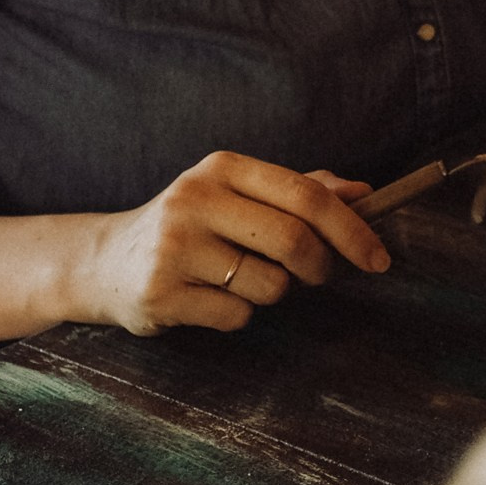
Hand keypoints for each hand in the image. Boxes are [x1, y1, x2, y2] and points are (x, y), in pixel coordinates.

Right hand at [75, 153, 389, 335]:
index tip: (379, 258)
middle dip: (320, 267)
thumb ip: (303, 191)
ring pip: (269, 284)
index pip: (307, 196)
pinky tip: (207, 299)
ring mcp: (173, 247)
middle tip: (318, 276)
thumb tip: (365, 192)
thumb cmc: (193, 227)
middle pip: (294, 240)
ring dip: (272, 293)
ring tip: (239, 280)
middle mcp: (195, 199)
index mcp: (223, 168)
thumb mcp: (240, 196)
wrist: (106, 262)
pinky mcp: (160, 293)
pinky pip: (236, 316)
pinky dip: (237, 315)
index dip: (352, 229)